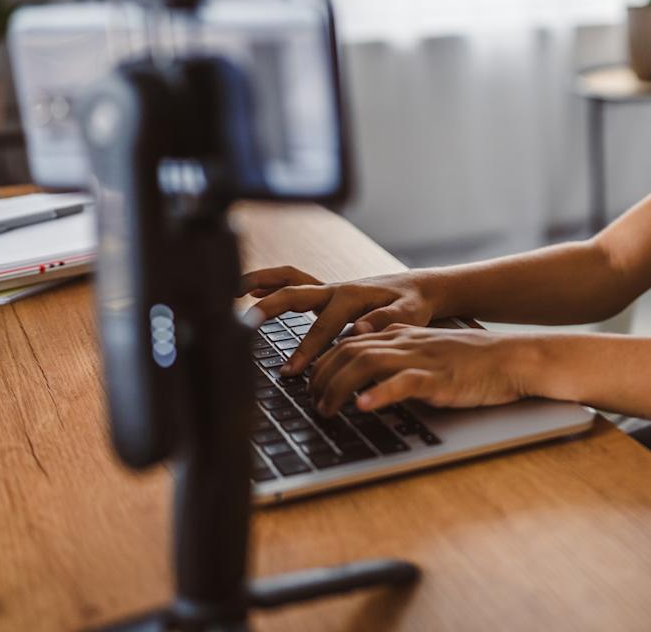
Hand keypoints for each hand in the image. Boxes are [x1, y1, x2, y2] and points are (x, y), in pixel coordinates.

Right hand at [238, 265, 441, 374]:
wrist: (418, 289)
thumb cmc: (413, 304)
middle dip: (269, 309)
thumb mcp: (409, 314)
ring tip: (232, 290)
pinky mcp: (325, 293)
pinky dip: (271, 282)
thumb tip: (360, 331)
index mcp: (352, 297)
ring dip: (261, 282)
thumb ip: (385, 322)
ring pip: (288, 280)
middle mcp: (335, 289)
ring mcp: (328, 289)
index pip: (323, 328)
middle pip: (294, 294)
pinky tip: (251, 290)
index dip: (307, 350)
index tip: (292, 371)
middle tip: (244, 324)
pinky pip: (293, 282)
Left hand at [307, 324, 530, 415]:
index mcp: (402, 335)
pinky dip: (379, 394)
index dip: (324, 363)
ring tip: (327, 410)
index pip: (349, 342)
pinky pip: (403, 382)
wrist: (513, 358)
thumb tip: (369, 378)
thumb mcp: (429, 352)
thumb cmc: (473, 362)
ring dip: (339, 388)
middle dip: (322, 378)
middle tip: (313, 404)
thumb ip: (400, 357)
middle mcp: (406, 342)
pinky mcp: (439, 378)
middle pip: (349, 351)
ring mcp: (422, 358)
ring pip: (366, 363)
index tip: (311, 386)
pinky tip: (363, 407)